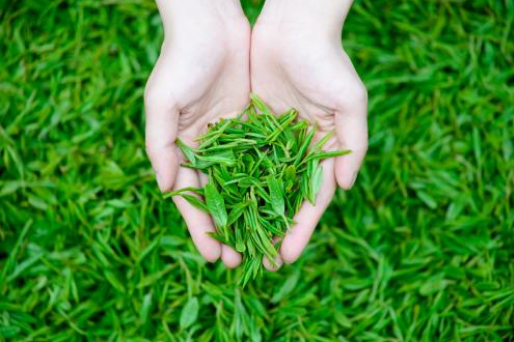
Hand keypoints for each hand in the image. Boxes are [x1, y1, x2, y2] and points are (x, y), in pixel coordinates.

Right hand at [145, 0, 249, 266]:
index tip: (215, 257)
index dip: (202, 229)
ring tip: (266, 244)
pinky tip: (282, 205)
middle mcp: (207, 149)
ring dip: (254, 214)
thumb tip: (167, 189)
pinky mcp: (255, 124)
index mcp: (182, 149)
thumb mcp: (163, 103)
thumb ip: (161, 146)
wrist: (212, 24)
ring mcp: (233, 139)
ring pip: (245, 184)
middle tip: (242, 262)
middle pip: (220, 198)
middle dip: (230, 230)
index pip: (192, 198)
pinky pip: (265, 158)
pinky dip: (272, 182)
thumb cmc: (181, 60)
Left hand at [251, 0, 367, 266]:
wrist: (294, 25)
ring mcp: (270, 141)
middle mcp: (294, 152)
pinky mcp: (247, 125)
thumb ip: (353, 146)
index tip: (286, 257)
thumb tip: (346, 188)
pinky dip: (227, 183)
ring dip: (246, 216)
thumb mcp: (350, 102)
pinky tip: (217, 206)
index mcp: (321, 152)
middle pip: (281, 200)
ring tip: (233, 245)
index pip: (310, 200)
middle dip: (270, 231)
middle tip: (258, 264)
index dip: (300, 230)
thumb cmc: (328, 61)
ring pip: (256, 186)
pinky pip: (236, 159)